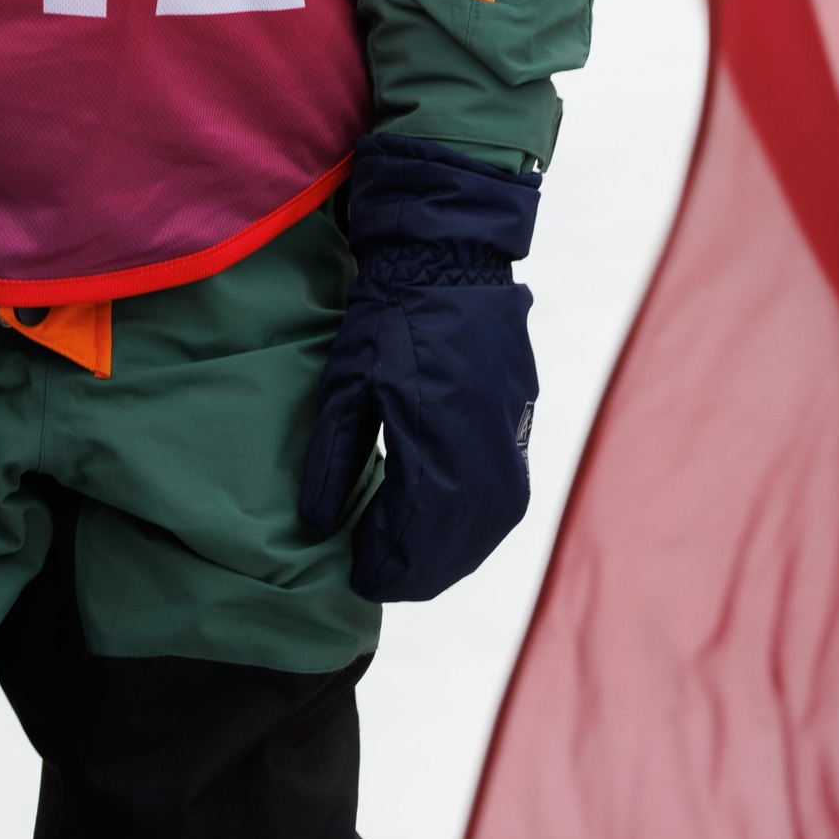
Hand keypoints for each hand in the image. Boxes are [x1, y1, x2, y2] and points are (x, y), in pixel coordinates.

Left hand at [296, 133, 540, 601]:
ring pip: (486, 528)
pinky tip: (448, 532)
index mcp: (436, 446)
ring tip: (410, 565)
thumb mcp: (346, 385)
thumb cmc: (390, 317)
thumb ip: (333, 459)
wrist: (452, 261)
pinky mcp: (521, 427)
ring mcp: (509, 442)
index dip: (384, 565)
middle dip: (415, 571)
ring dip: (449, 555)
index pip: (413, 536)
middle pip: (454, 544)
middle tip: (377, 577)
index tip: (356, 576)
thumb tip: (318, 525)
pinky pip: (505, 499)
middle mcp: (483, 455)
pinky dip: (475, 527)